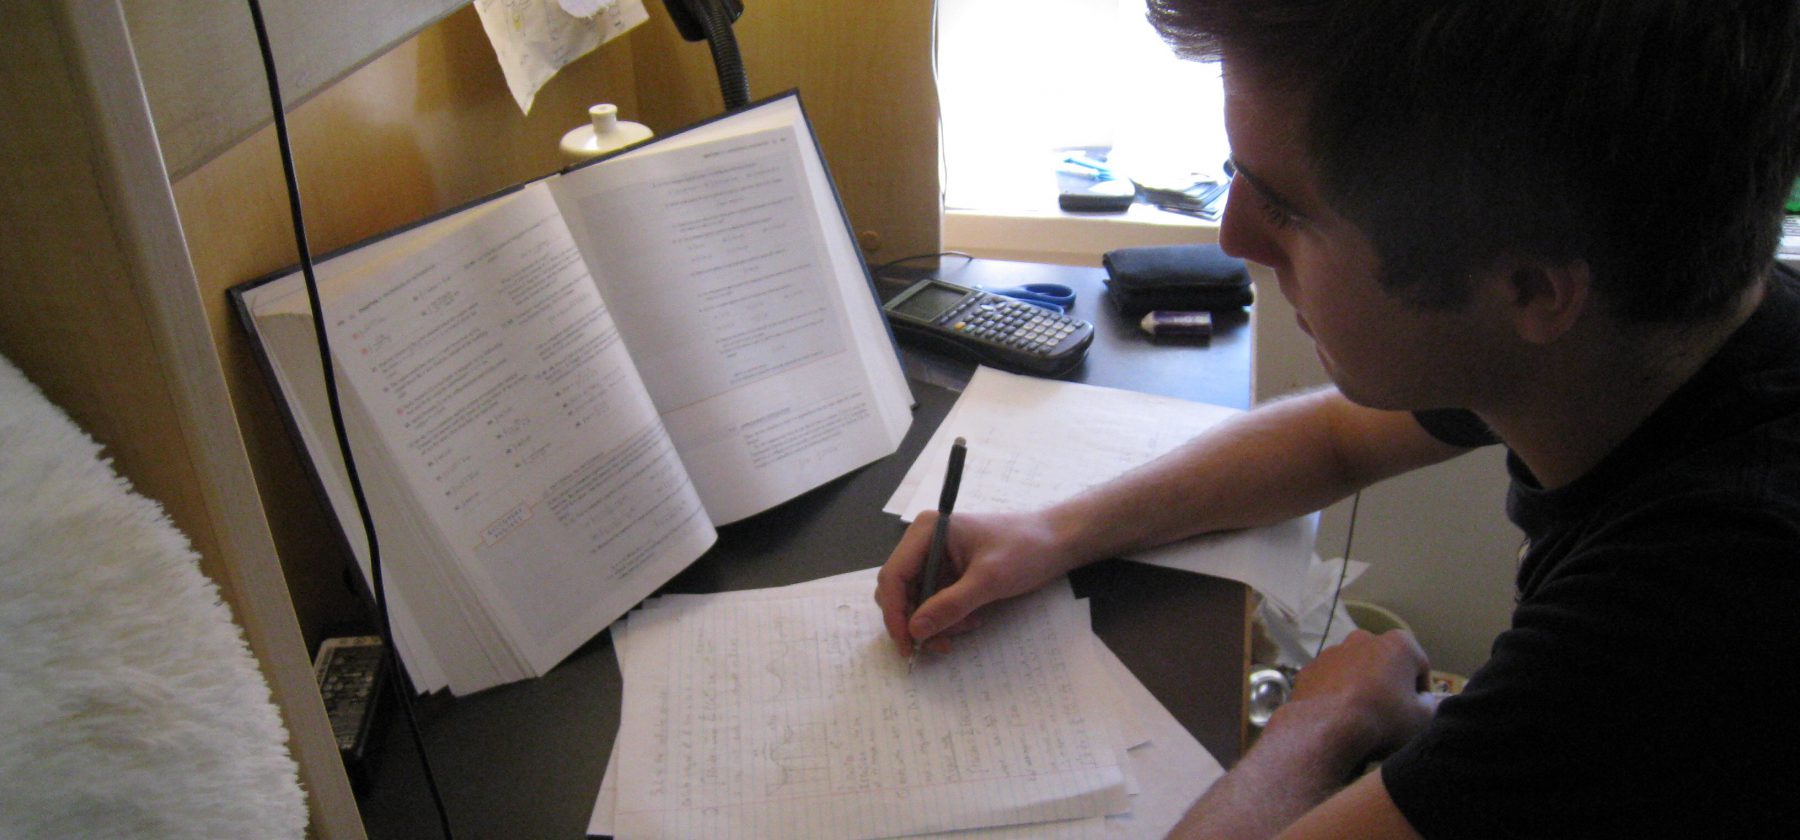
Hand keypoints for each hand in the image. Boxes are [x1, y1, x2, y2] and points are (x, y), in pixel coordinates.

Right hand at [873, 509, 1085, 657]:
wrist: (1057, 542)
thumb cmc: (1025, 549)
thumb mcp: (989, 579)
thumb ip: (950, 605)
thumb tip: (915, 630)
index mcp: (926, 532)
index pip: (894, 576)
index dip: (895, 613)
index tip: (907, 644)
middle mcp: (924, 544)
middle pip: (900, 591)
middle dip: (916, 621)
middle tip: (937, 646)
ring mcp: (937, 560)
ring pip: (917, 603)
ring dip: (935, 623)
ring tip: (965, 630)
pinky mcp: (950, 575)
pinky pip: (935, 604)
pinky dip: (948, 619)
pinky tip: (972, 621)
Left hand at [1278, 629, 1438, 768]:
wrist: (1324, 728)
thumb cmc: (1382, 718)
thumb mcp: (1421, 718)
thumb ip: (1431, 705)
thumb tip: (1425, 700)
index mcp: (1399, 643)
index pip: (1420, 667)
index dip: (1421, 692)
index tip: (1416, 712)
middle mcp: (1364, 638)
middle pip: (1386, 663)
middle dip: (1389, 684)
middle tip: (1388, 713)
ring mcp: (1332, 651)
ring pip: (1356, 669)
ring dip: (1361, 686)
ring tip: (1360, 716)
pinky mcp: (1310, 667)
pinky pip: (1330, 680)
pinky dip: (1336, 692)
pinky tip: (1337, 715)